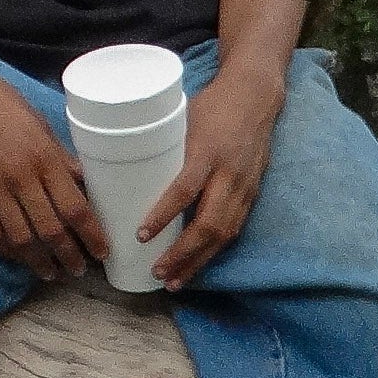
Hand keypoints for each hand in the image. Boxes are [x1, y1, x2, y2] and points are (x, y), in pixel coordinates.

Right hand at [0, 62, 111, 280]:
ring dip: (39, 261)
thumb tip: (85, 185)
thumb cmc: (3, 104)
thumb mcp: (42, 126)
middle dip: (68, 255)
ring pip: (20, 239)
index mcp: (44, 159)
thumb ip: (62, 159)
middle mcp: (20, 178)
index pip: (75, 207)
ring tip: (51, 272)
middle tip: (78, 270)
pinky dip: (7, 251)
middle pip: (50, 230)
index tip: (102, 253)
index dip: (92, 235)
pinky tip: (19, 258)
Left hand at [143, 63, 285, 286]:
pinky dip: (214, 251)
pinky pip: (233, 229)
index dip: (164, 215)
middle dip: (183, 254)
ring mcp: (244, 188)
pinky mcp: (252, 195)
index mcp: (209, 152)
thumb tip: (121, 167)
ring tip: (175, 281)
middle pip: (208, 224)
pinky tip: (197, 265)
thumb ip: (162, 146)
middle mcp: (230, 174)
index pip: (186, 189)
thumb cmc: (213, 105)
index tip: (141, 236)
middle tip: (157, 272)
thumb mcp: (182, 118)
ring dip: (198, 261)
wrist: (257, 97)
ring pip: (223, 234)